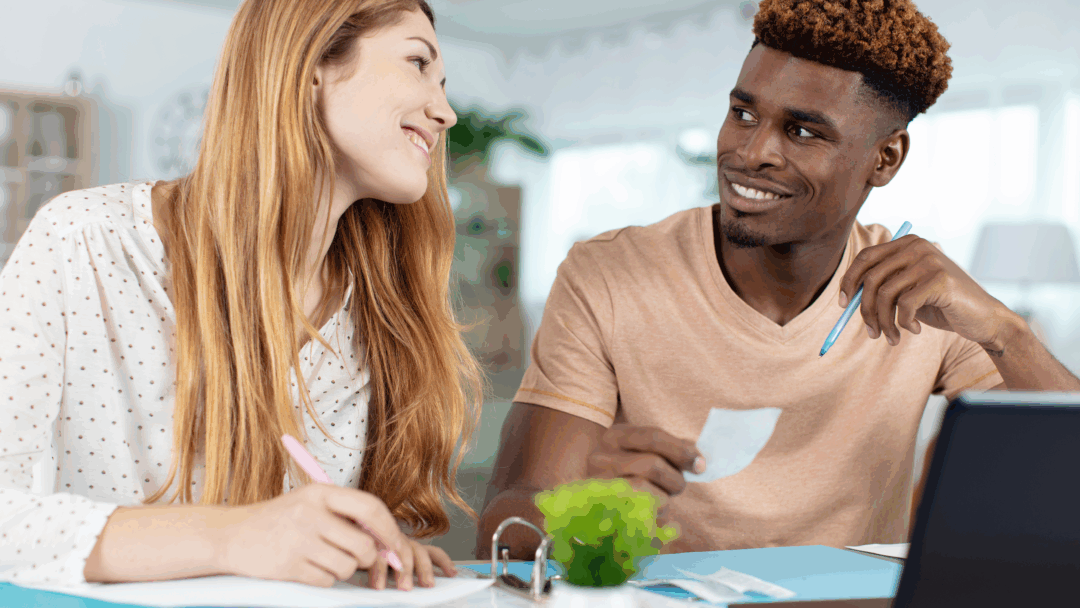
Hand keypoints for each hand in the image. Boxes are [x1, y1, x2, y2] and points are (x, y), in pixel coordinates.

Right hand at [218, 483, 407, 586]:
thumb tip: (387, 539)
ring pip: (348, 567)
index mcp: (320, 493)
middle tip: (359, 557)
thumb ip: (346, 515)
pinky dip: (324, 578)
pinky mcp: (288, 566)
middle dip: (369, 558)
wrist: (233, 535)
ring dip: (344, 569)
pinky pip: (327, 581)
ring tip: (327, 558)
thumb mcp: (312, 503)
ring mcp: (298, 540)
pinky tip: (310, 567)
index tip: (396, 545)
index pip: (370, 508)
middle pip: (364, 545)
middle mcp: (310, 514)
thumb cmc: (281, 519)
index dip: (390, 529)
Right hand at [365, 540, 456, 589]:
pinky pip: (377, 554)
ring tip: (404, 588)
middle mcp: (401, 541)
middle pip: (419, 552)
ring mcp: (386, 539)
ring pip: (401, 551)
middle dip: (424, 570)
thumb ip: (401, 572)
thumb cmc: (371, 555)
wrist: (348, 535)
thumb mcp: (390, 564)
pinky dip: (379, 571)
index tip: (452, 574)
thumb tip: (418, 586)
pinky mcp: (369, 541)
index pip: (433, 552)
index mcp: (410, 547)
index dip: (444, 562)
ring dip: (403, 571)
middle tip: (427, 585)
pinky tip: (378, 585)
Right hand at [586, 424, 705, 506]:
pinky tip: (651, 513)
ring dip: (664, 499)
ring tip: (661, 499)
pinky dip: (655, 517)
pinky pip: (640, 517)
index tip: (701, 464)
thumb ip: (669, 448)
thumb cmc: (627, 472)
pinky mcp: (603, 512)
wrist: (591, 500)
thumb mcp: (642, 450)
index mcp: (614, 436)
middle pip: (652, 465)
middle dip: (675, 478)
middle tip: (678, 485)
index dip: (682, 451)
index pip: (653, 437)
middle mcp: (601, 458)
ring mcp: (598, 486)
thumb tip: (696, 457)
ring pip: (646, 492)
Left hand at [840, 234, 1010, 348]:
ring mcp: (929, 261)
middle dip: (864, 310)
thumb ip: (882, 288)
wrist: (983, 318)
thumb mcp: (908, 292)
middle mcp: (917, 247)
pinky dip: (904, 323)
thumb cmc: (941, 306)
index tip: (842, 305)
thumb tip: (845, 299)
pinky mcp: (939, 280)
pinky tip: (916, 329)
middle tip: (871, 332)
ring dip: (884, 323)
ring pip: (884, 295)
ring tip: (892, 337)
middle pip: (871, 278)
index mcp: (907, 244)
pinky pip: (904, 306)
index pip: (865, 258)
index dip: (849, 281)